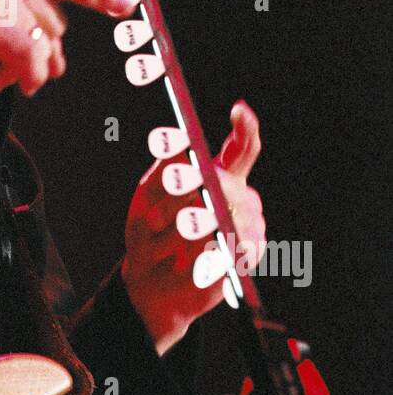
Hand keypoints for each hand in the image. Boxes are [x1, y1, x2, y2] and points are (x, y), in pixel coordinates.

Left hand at [122, 100, 266, 353]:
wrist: (151, 285)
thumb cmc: (151, 233)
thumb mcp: (148, 195)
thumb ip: (165, 168)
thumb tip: (180, 147)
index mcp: (222, 177)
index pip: (242, 148)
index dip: (245, 128)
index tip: (239, 109)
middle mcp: (241, 200)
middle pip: (228, 182)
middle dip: (199, 182)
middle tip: (177, 177)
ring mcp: (247, 231)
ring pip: (226, 216)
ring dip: (190, 222)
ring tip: (167, 225)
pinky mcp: (242, 263)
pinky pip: (227, 253)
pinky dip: (203, 255)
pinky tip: (188, 260)